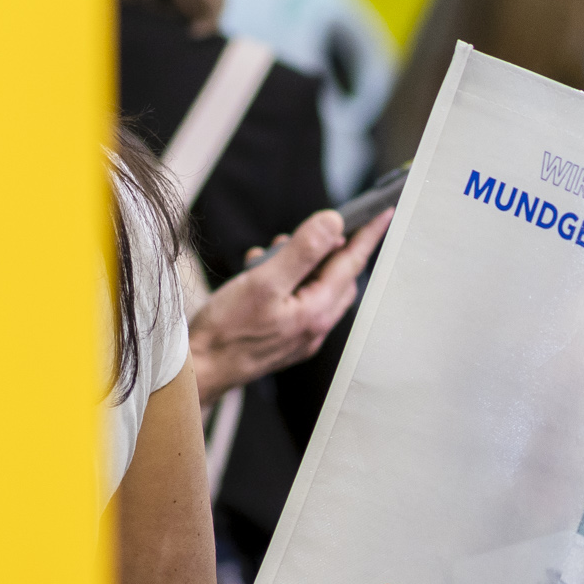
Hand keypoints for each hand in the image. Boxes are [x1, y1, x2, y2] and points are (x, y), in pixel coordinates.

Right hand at [189, 207, 391, 399]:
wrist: (198, 371)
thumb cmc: (226, 331)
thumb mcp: (263, 282)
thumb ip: (301, 252)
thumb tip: (332, 224)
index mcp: (316, 312)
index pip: (351, 263)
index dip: (367, 235)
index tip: (385, 212)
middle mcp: (314, 327)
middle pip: (339, 278)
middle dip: (331, 249)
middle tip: (313, 229)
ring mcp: (300, 335)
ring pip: (317, 289)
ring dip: (303, 264)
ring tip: (275, 250)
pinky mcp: (283, 339)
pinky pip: (298, 301)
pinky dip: (286, 281)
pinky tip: (261, 272)